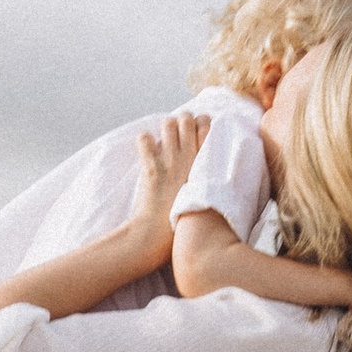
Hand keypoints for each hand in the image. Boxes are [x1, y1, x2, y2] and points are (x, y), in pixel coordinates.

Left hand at [128, 111, 203, 249]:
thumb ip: (206, 176)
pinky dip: (145, 142)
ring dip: (165, 130)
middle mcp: (189, 157)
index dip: (200, 123)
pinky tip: (147, 152)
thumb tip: (206, 167)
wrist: (160, 233)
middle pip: (186, 119)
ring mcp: (170, 160)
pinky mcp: (151, 166)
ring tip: (163, 142)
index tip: (196, 130)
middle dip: (181, 122)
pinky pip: (145, 139)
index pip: (206, 125)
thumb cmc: (186, 218)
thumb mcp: (205, 194)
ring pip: (168, 124)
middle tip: (177, 134)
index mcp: (205, 163)